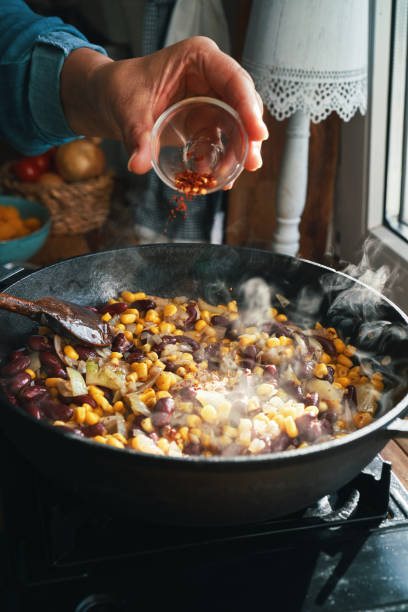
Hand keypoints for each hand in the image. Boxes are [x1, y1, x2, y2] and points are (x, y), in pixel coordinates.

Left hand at [61, 37, 267, 182]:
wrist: (113, 100)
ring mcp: (213, 98)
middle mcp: (213, 75)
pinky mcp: (209, 119)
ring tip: (232, 178)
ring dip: (240, 152)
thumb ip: (135, 136)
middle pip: (244, 103)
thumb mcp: (127, 110)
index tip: (258, 134)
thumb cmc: (121, 89)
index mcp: (198, 57)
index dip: (249, 106)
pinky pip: (224, 140)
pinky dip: (223, 159)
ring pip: (239, 124)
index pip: (234, 78)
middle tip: (252, 163)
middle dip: (250, 135)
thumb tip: (138, 165)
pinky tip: (218, 179)